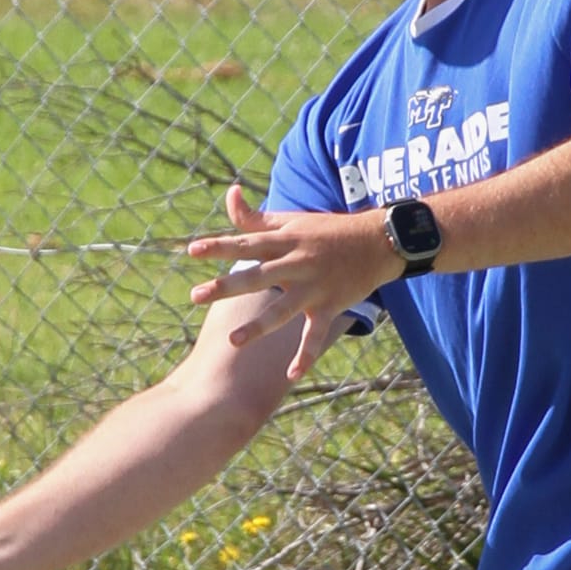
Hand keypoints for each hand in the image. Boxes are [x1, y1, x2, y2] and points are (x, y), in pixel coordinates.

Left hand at [186, 184, 392, 381]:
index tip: (192, 251)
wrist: (378, 242)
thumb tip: (229, 193)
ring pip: (283, 309)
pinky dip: (305, 356)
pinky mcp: (330, 306)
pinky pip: (315, 335)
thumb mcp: (292, 220)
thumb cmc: (326, 231)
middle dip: (227, 286)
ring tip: (233, 342)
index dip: (220, 246)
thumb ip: (256, 217)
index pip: (247, 242)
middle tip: (196, 296)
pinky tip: (291, 376)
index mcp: (285, 240)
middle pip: (258, 275)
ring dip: (258, 327)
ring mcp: (314, 287)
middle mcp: (297, 263)